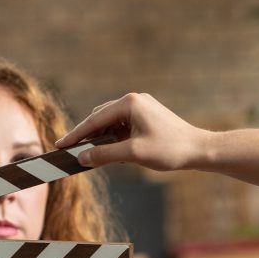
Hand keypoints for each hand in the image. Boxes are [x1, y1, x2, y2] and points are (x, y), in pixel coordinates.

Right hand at [55, 93, 205, 171]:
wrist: (199, 149)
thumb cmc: (170, 150)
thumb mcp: (133, 154)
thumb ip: (104, 154)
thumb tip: (81, 157)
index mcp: (129, 103)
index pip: (94, 119)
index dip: (75, 134)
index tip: (59, 145)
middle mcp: (134, 100)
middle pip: (100, 117)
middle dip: (86, 135)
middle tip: (70, 151)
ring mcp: (141, 106)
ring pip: (111, 122)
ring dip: (101, 137)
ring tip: (90, 154)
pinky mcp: (147, 116)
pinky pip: (123, 125)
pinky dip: (115, 137)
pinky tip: (112, 151)